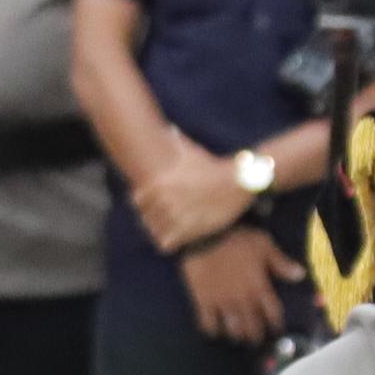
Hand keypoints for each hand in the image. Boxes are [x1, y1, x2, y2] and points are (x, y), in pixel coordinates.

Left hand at [129, 143, 254, 253]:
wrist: (237, 182)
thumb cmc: (212, 166)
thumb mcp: (191, 151)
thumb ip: (175, 141)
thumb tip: (170, 128)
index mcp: (159, 184)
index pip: (137, 201)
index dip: (146, 204)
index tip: (158, 204)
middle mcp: (163, 201)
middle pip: (145, 219)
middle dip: (155, 219)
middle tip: (169, 218)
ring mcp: (174, 218)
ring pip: (154, 233)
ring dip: (163, 231)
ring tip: (175, 228)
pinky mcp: (186, 233)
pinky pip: (165, 245)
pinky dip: (171, 243)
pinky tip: (181, 236)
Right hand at [180, 231, 303, 346]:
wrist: (203, 236)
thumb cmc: (236, 238)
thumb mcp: (263, 244)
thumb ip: (280, 262)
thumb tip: (300, 275)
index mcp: (259, 287)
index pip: (272, 313)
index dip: (276, 324)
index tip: (276, 329)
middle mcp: (242, 300)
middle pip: (253, 327)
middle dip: (257, 335)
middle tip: (257, 338)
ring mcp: (222, 303)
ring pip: (233, 329)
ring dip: (237, 335)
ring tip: (238, 337)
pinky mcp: (203, 302)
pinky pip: (208, 324)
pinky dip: (212, 331)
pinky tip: (214, 331)